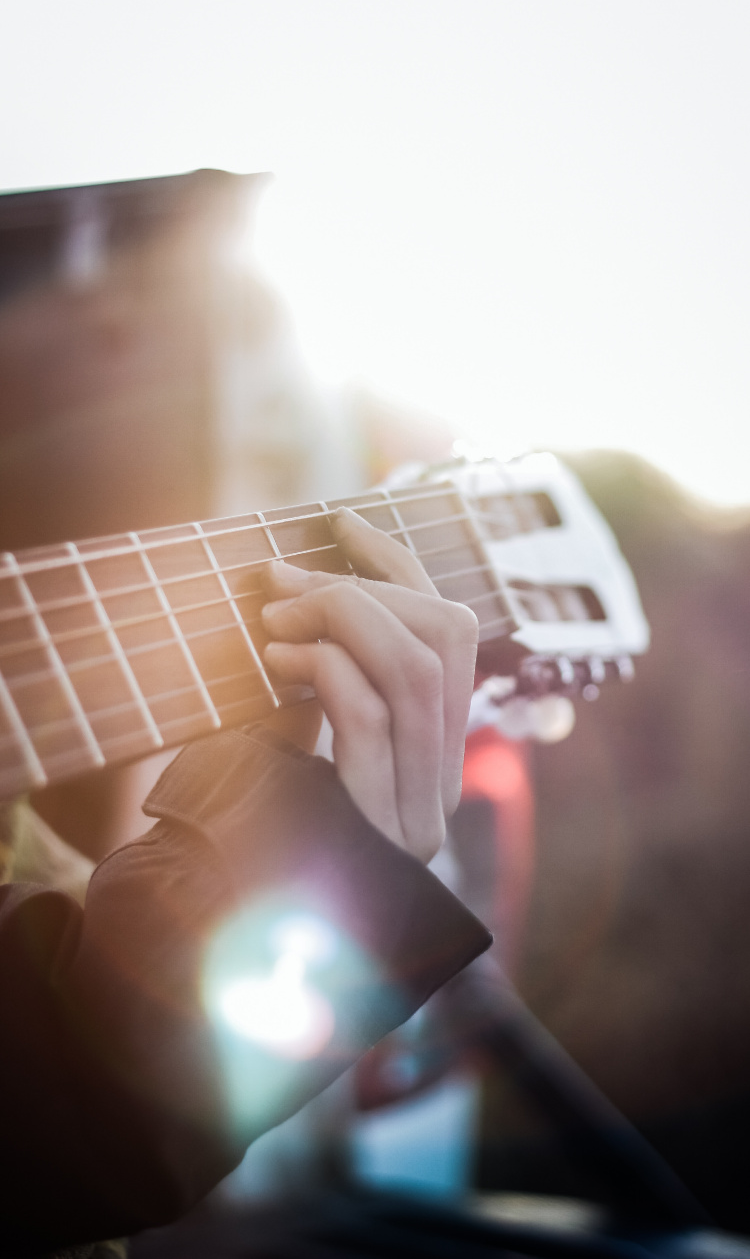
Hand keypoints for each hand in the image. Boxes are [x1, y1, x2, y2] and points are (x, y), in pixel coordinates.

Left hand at [260, 509, 477, 863]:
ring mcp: (417, 810)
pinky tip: (273, 665)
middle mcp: (441, 783)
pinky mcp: (375, 827)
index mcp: (432, 752)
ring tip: (270, 623)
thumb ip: (319, 673)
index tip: (345, 518)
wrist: (219, 938)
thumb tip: (300, 583)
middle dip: (360, 588)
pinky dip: (321, 666)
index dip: (402, 565)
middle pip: (446, 637)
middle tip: (278, 584)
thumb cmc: (244, 826)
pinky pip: (369, 713)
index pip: (453, 633)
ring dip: (337, 618)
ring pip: (415, 665)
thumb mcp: (291, 731)